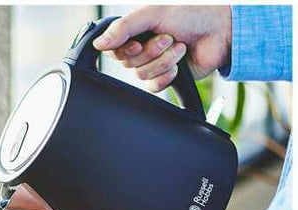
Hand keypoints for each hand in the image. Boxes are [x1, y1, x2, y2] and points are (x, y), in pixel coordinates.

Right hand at [93, 6, 231, 91]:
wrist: (218, 31)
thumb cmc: (189, 14)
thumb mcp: (152, 13)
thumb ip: (123, 28)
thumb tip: (98, 44)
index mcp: (134, 32)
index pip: (113, 50)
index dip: (123, 50)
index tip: (137, 41)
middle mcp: (141, 50)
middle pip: (129, 64)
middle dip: (151, 51)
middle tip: (168, 38)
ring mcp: (153, 65)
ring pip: (143, 75)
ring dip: (164, 61)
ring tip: (179, 47)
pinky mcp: (165, 79)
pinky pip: (154, 87)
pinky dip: (168, 76)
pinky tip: (179, 65)